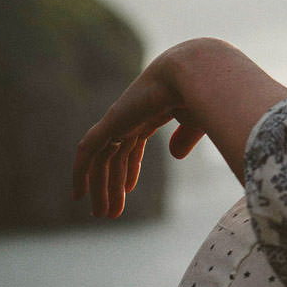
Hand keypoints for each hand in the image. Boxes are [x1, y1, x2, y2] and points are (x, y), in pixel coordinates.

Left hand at [73, 37, 286, 216]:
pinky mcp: (112, 122)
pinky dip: (80, 172)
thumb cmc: (208, 94)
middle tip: (109, 213)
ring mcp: (120, 118)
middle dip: (112, 185)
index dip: (129, 169)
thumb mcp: (199, 122)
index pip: (132, 145)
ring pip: (101, 159)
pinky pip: (88, 151)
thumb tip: (175, 155)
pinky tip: (78, 194)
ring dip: (100, 188)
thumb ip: (186, 137)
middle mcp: (131, 116)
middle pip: (114, 155)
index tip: (127, 191)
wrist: (200, 72)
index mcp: (151, 113)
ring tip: (101, 215)